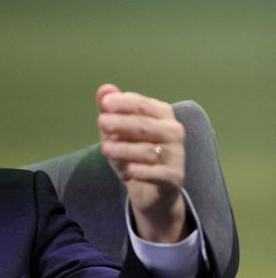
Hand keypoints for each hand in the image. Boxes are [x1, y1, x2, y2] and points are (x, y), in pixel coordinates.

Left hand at [96, 84, 187, 242]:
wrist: (151, 188)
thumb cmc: (133, 151)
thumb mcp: (118, 131)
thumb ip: (112, 110)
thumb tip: (104, 89)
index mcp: (162, 114)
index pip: (142, 105)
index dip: (124, 103)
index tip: (105, 103)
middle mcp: (173, 131)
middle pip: (146, 126)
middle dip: (123, 123)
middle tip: (101, 122)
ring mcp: (176, 155)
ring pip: (149, 150)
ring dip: (125, 149)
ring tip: (105, 149)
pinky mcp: (174, 177)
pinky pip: (159, 173)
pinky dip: (144, 172)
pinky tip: (130, 171)